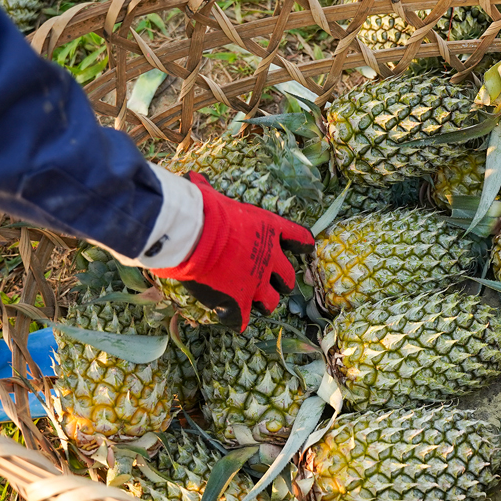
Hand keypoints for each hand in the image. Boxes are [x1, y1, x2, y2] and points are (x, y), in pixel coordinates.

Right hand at [151, 173, 314, 331]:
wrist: (195, 235)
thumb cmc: (204, 210)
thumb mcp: (211, 196)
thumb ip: (207, 191)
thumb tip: (193, 179)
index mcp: (269, 230)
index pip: (299, 238)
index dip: (303, 245)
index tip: (307, 248)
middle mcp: (269, 259)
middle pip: (288, 278)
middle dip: (282, 283)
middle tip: (272, 284)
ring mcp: (256, 283)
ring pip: (271, 303)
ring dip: (264, 303)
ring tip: (254, 303)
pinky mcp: (238, 302)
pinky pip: (241, 320)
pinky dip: (236, 320)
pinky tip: (230, 318)